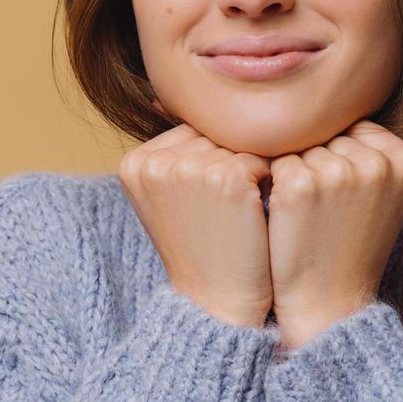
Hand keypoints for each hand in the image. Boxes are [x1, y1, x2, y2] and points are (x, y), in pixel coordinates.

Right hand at [119, 106, 273, 328]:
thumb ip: (172, 152)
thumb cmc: (201, 248)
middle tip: (228, 210)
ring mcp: (189, 168)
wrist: (218, 302)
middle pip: (214, 135)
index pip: (191, 135)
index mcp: (134, 164)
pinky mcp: (226, 177)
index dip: (212, 163)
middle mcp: (155, 162)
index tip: (210, 204)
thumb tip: (162, 99)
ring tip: (240, 214)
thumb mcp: (171, 197)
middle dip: (231, 163)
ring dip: (251, 172)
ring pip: (239, 144)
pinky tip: (255, 214)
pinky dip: (268, 181)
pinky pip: (263, 157)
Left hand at [265, 119, 402, 348]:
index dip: (339, 159)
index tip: (344, 197)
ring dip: (294, 172)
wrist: (327, 299)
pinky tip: (287, 214)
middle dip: (317, 163)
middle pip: (325, 133)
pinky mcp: (299, 185)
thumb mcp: (381, 193)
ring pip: (297, 145)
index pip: (353, 128)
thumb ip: (371, 148)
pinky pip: (273, 161)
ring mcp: (337, 172)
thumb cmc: (349, 242)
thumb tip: (332, 99)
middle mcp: (376, 162)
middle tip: (323, 210)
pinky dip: (272, 183)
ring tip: (309, 214)